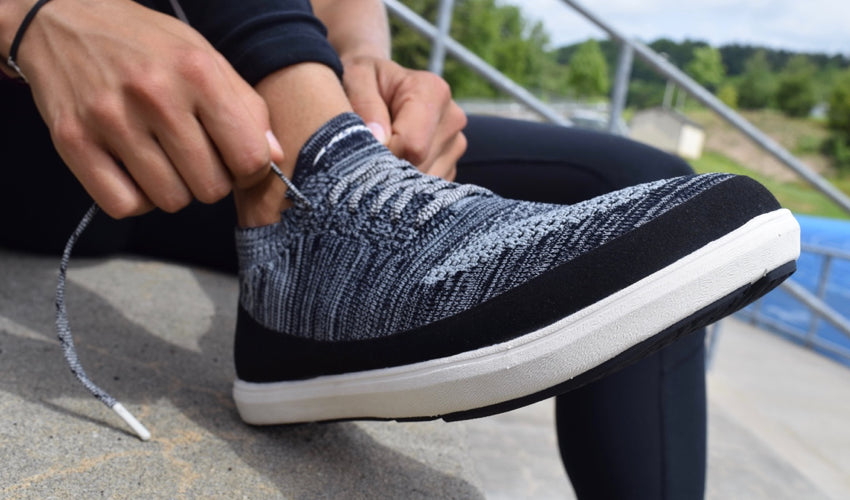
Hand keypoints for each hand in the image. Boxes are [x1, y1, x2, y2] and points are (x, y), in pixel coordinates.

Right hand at [12, 0, 282, 217]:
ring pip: (170, 201)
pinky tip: (134, 172)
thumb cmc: (148, 45)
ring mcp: (110, 119)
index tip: (237, 160)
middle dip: (211, 180)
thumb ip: (247, 107)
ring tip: (163, 159)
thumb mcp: (206, 58)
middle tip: (195, 158)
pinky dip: (135, 199)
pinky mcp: (72, 141)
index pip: (249, 157)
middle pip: (211, 188)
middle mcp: (155, 95)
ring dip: (174, 189)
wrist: (62, 20)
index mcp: (198, 72)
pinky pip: (124, 205)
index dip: (250, 169)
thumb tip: (274, 156)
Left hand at [342, 56, 466, 180]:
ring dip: (397, 177)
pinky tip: (394, 163)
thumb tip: (379, 138)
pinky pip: (428, 190)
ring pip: (424, 182)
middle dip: (389, 167)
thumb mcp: (356, 78)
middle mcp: (453, 118)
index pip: (413, 145)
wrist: (382, 86)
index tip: (363, 147)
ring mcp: (456, 144)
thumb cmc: (367, 81)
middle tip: (367, 151)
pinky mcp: (452, 164)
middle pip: (419, 166)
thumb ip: (365, 103)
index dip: (383, 154)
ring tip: (382, 153)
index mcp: (433, 92)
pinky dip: (406, 184)